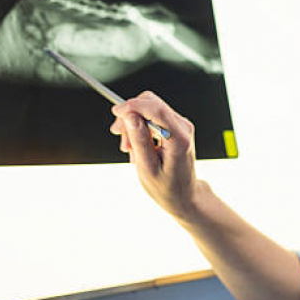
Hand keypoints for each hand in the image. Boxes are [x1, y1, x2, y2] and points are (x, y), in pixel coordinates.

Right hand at [110, 91, 201, 220]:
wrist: (183, 195)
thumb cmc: (166, 187)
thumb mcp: (147, 168)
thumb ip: (139, 140)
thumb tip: (130, 115)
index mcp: (179, 139)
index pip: (156, 109)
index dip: (133, 106)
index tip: (116, 111)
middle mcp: (183, 127)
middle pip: (151, 104)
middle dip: (130, 116)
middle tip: (119, 136)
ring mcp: (181, 126)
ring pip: (150, 110)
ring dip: (134, 125)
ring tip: (129, 148)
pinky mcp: (176, 127)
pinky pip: (153, 118)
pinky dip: (141, 128)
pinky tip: (137, 147)